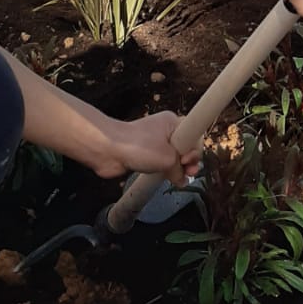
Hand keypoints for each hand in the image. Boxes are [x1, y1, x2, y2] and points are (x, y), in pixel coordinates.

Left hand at [82, 108, 201, 184]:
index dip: (195, 150)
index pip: (194, 136)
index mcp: (173, 122)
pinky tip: (168, 179)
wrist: (108, 149)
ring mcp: (155, 143)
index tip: (188, 160)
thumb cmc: (137, 146)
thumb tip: (182, 180)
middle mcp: (166, 130)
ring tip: (179, 179)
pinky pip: (162, 164)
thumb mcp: (168, 158)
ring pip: (174, 158)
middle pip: (186, 148)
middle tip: (188, 172)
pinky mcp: (146, 155)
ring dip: (177, 169)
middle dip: (188, 162)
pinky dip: (166, 171)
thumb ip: (180, 170)